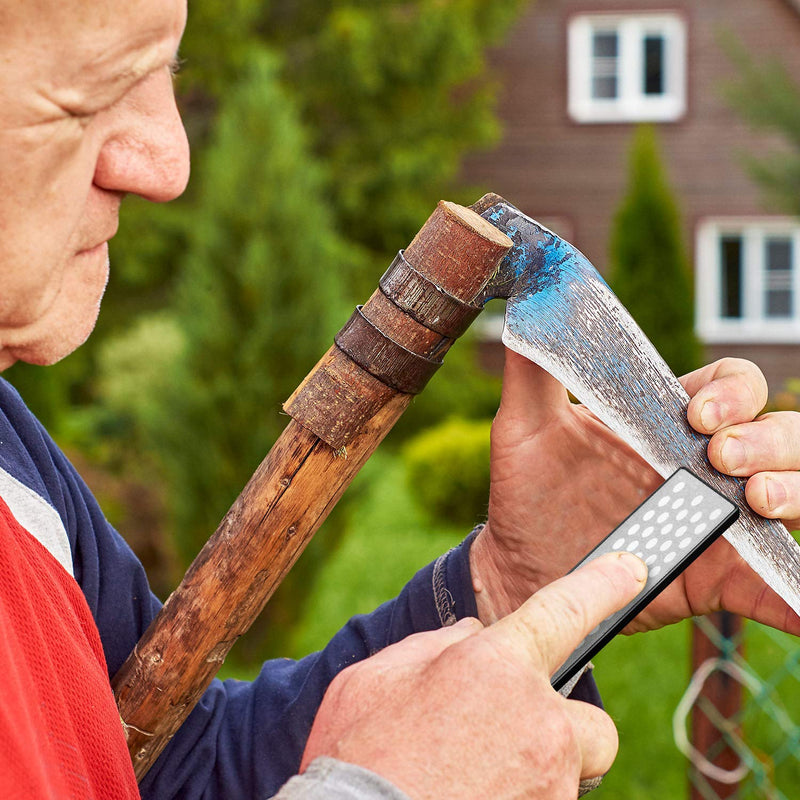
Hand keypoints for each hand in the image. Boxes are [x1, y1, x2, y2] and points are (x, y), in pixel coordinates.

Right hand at [301, 552, 646, 799]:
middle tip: (514, 739)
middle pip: (594, 724)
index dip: (602, 584)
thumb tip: (470, 637)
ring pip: (570, 774)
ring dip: (537, 772)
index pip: (565, 609)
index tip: (632, 570)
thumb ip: (433, 646)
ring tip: (475, 775)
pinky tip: (472, 792)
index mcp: (496, 666)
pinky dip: (518, 798)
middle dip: (565, 730)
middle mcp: (538, 723)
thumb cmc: (358, 752)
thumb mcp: (376, 676)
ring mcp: (548, 785)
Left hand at [471, 351, 799, 633]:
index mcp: (666, 423)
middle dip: (771, 438)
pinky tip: (797, 602)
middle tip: (722, 458)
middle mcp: (701, 467)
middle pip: (781, 434)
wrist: (519, 565)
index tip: (696, 413)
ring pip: (793, 495)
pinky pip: (771, 586)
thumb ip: (533, 369)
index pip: (731, 385)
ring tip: (759, 502)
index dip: (732, 391)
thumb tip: (532, 304)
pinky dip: (792, 595)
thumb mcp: (523, 427)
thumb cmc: (525, 491)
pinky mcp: (712, 576)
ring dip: (795, 491)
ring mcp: (713, 520)